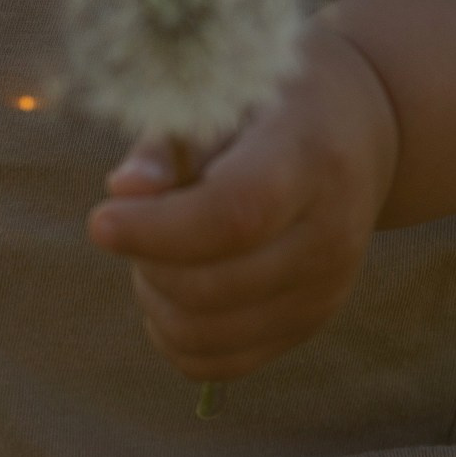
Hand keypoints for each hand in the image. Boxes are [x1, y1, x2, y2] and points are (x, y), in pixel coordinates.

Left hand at [85, 24, 401, 383]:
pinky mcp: (308, 324)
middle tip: (131, 219)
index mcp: (311, 158)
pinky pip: (217, 363)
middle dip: (146, 259)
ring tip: (156, 247)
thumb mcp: (224, 92)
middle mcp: (330, 235)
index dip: (159, 229)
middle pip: (213, 286)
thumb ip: (170, 141)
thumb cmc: (270, 101)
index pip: (237, 214)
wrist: (354, 130)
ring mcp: (325, 290)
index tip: (101, 220)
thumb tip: (124, 190)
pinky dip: (174, 334)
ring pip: (205, 335)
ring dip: (155, 297)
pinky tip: (173, 285)